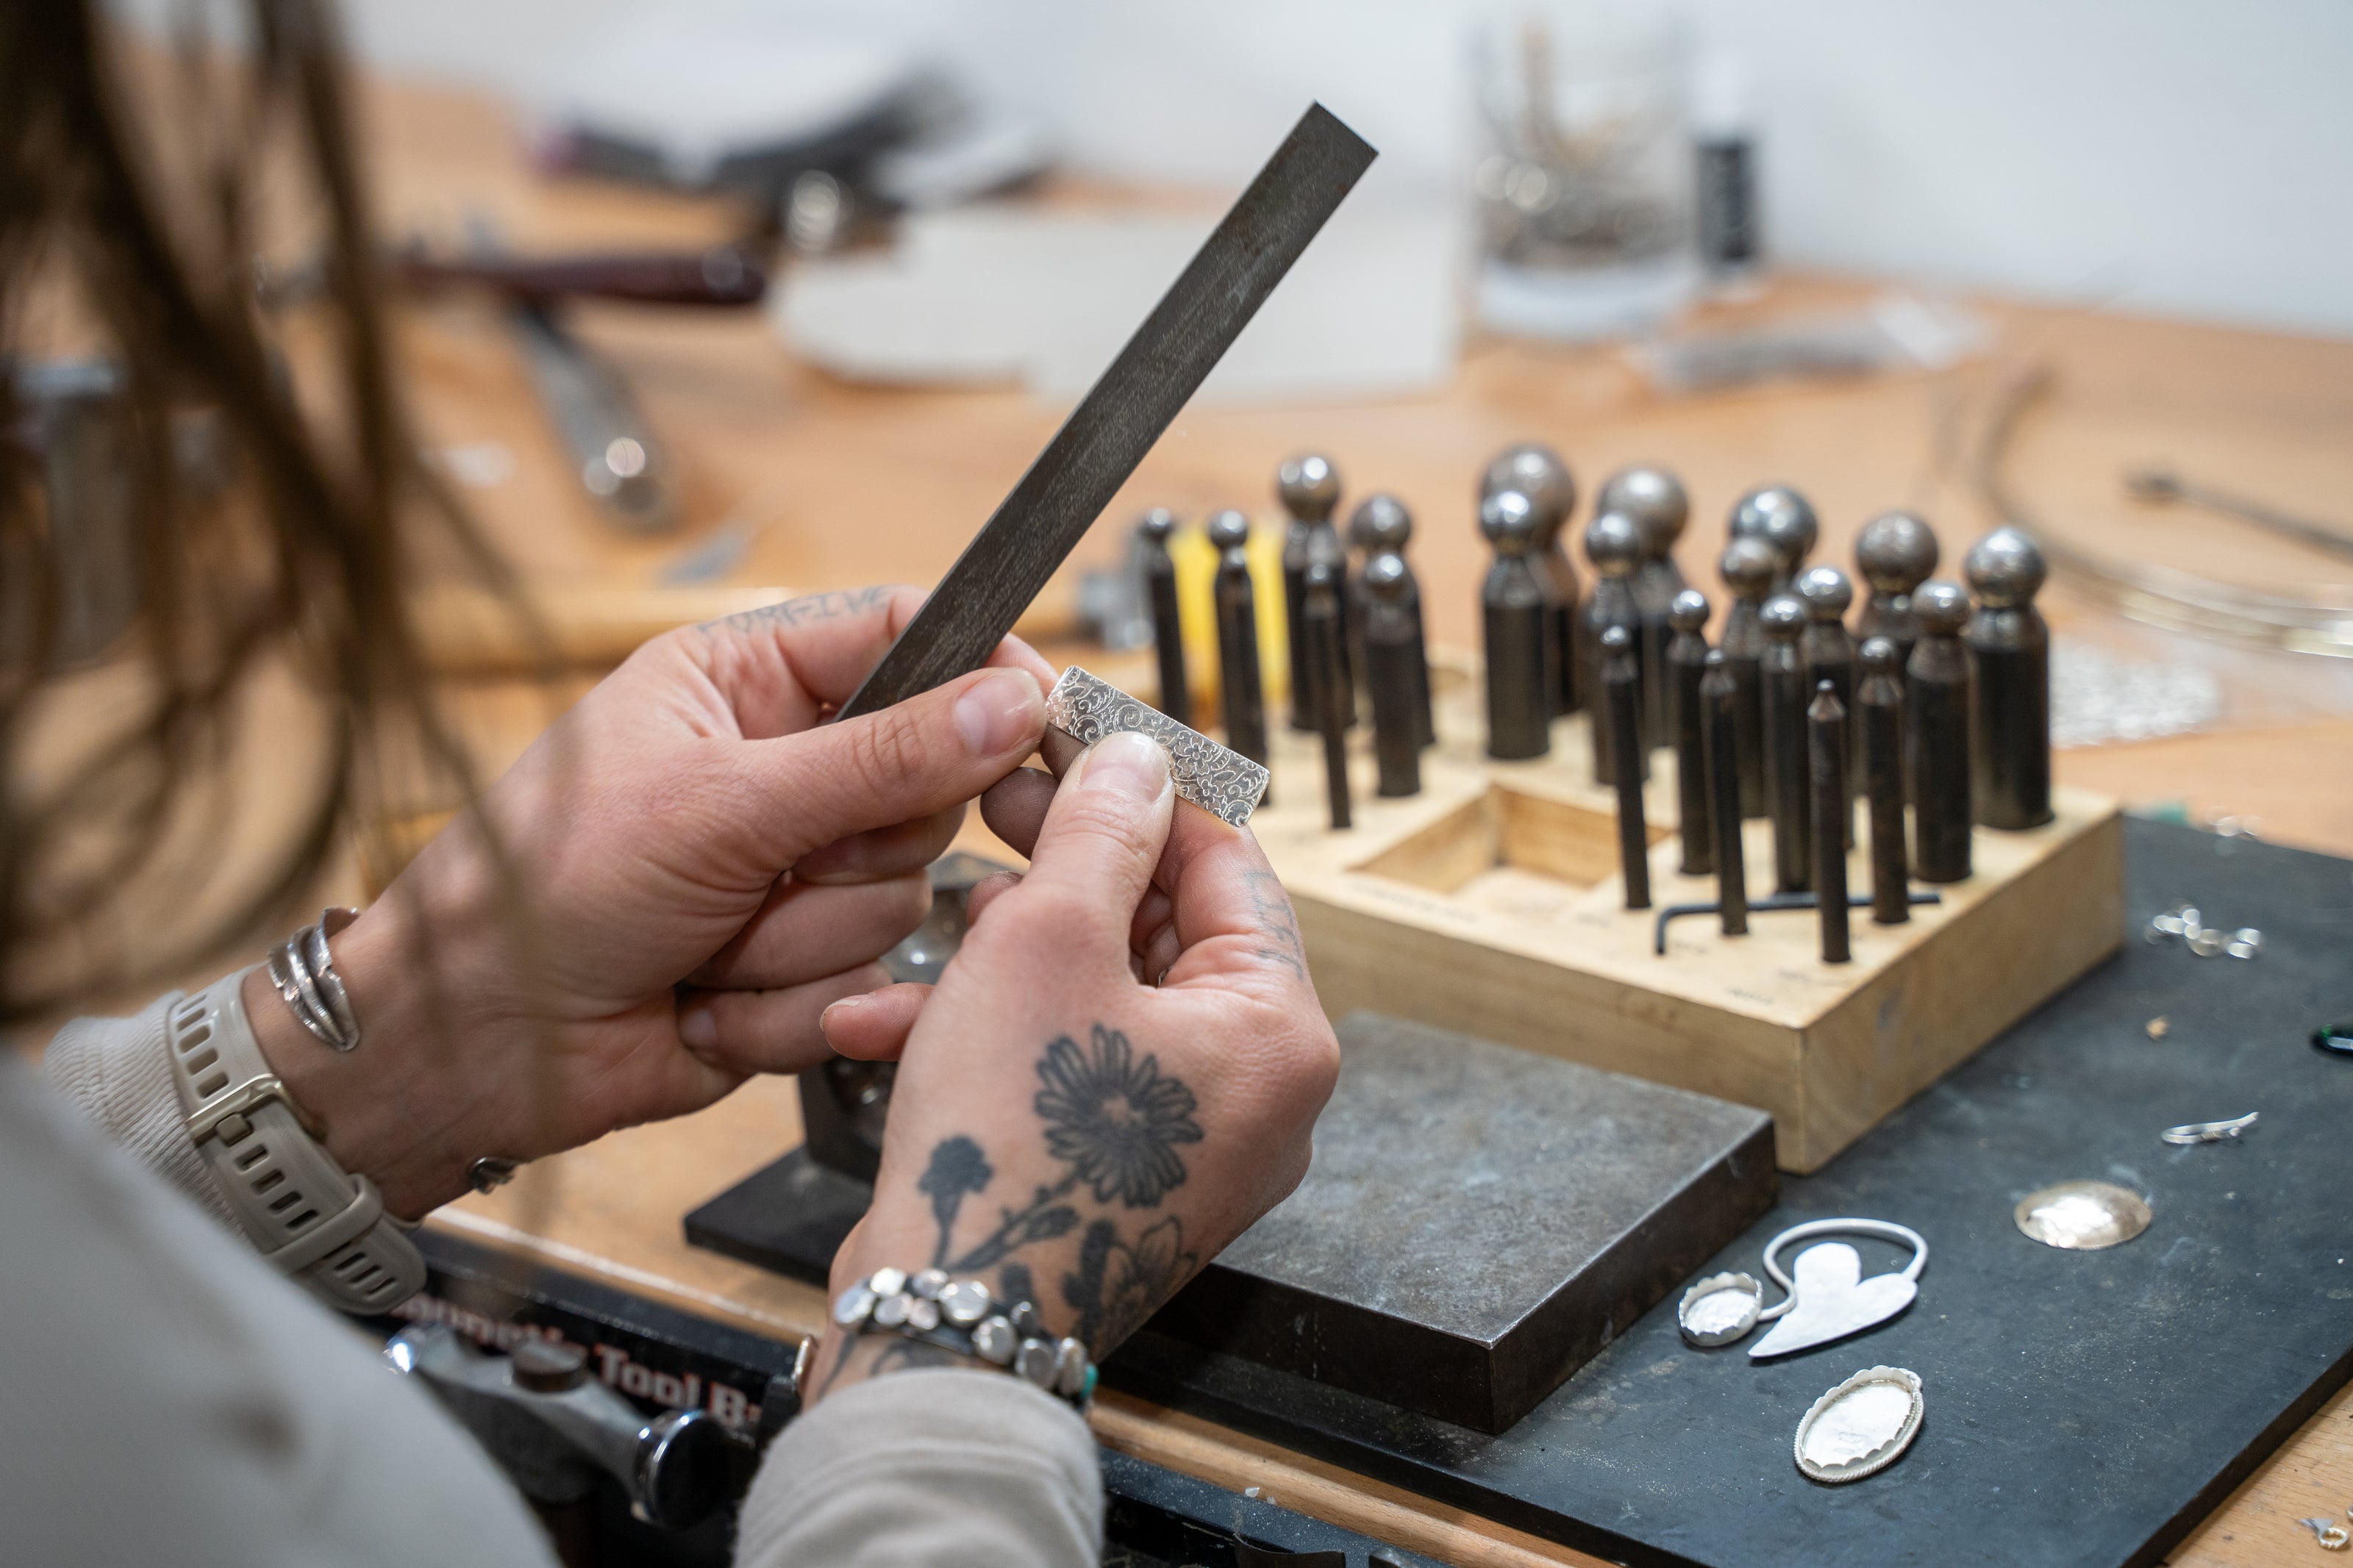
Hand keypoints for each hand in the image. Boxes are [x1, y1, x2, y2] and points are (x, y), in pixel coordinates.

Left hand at [243, 587, 1054, 1216]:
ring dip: (800, 938)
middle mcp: (779, 771)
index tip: (1037, 713)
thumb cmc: (543, 889)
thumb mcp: (720, 802)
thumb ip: (881, 757)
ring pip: (901, 898)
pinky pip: (863, 980)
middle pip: (927, 786)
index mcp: (745, 683)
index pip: (904, 639)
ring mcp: (791, 874)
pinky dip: (783, 1004)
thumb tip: (1010, 700)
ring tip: (705, 942)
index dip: (979, 675)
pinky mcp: (796, 969)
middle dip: (854, 848)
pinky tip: (702, 998)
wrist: (474, 1046)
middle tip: (775, 863)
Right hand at [805, 730, 1338, 1402]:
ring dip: (1007, 957)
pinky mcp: (1124, 1179)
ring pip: (1102, 1000)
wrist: (948, 1324)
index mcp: (1280, 1031)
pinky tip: (890, 1018)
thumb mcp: (1047, 942)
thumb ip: (1098, 834)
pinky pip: (1074, 1073)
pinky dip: (997, 1037)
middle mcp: (1259, 1092)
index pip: (1227, 863)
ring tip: (935, 930)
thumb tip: (1135, 759)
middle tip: (989, 812)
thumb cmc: (1012, 1145)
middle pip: (1166, 931)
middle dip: (1061, 875)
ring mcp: (1195, 1144)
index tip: (1072, 743)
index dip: (1140, 790)